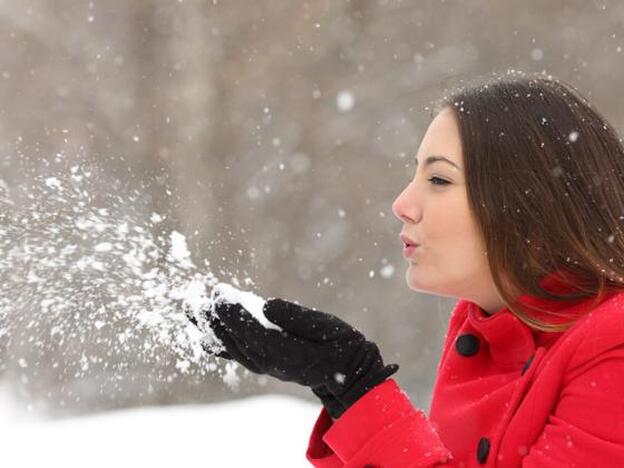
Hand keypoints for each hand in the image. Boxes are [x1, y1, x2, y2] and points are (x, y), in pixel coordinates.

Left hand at [190, 296, 398, 418]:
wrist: (344, 371)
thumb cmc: (338, 343)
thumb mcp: (326, 326)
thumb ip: (297, 317)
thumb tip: (267, 305)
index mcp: (287, 352)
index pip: (253, 332)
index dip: (234, 314)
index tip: (218, 295)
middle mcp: (270, 362)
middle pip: (236, 339)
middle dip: (215, 320)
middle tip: (195, 302)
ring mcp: (264, 365)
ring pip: (231, 346)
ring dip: (211, 328)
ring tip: (193, 310)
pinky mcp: (263, 363)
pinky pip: (236, 353)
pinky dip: (218, 343)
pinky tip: (203, 334)